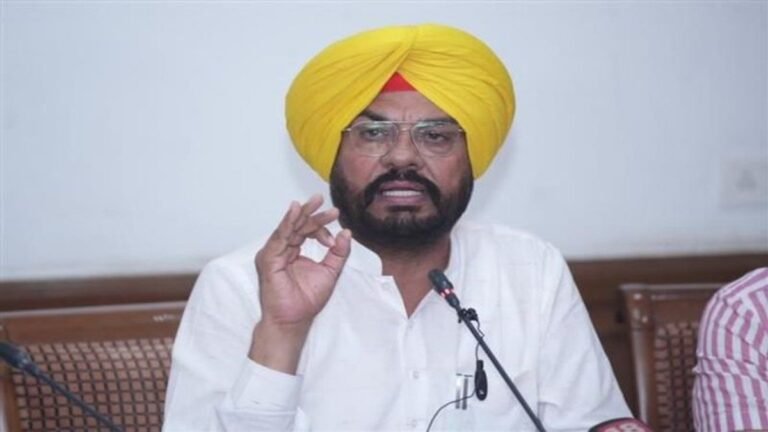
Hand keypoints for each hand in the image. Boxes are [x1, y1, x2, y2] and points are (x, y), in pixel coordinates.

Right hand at [250, 195, 350, 371]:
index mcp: (294, 252)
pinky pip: (279, 237)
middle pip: (297, 225)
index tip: (336, 223)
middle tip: (322, 199)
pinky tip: (295, 211)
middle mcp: (282, 250)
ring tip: (315, 201)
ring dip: (302, 214)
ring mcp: (274, 254)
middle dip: (311, 212)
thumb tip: (346, 232)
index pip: (306, 231)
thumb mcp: (330, 272)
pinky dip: (287, 223)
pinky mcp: (268, 260)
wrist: (294, 321)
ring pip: (288, 228)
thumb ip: (338, 253)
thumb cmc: (307, 300)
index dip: (321, 226)